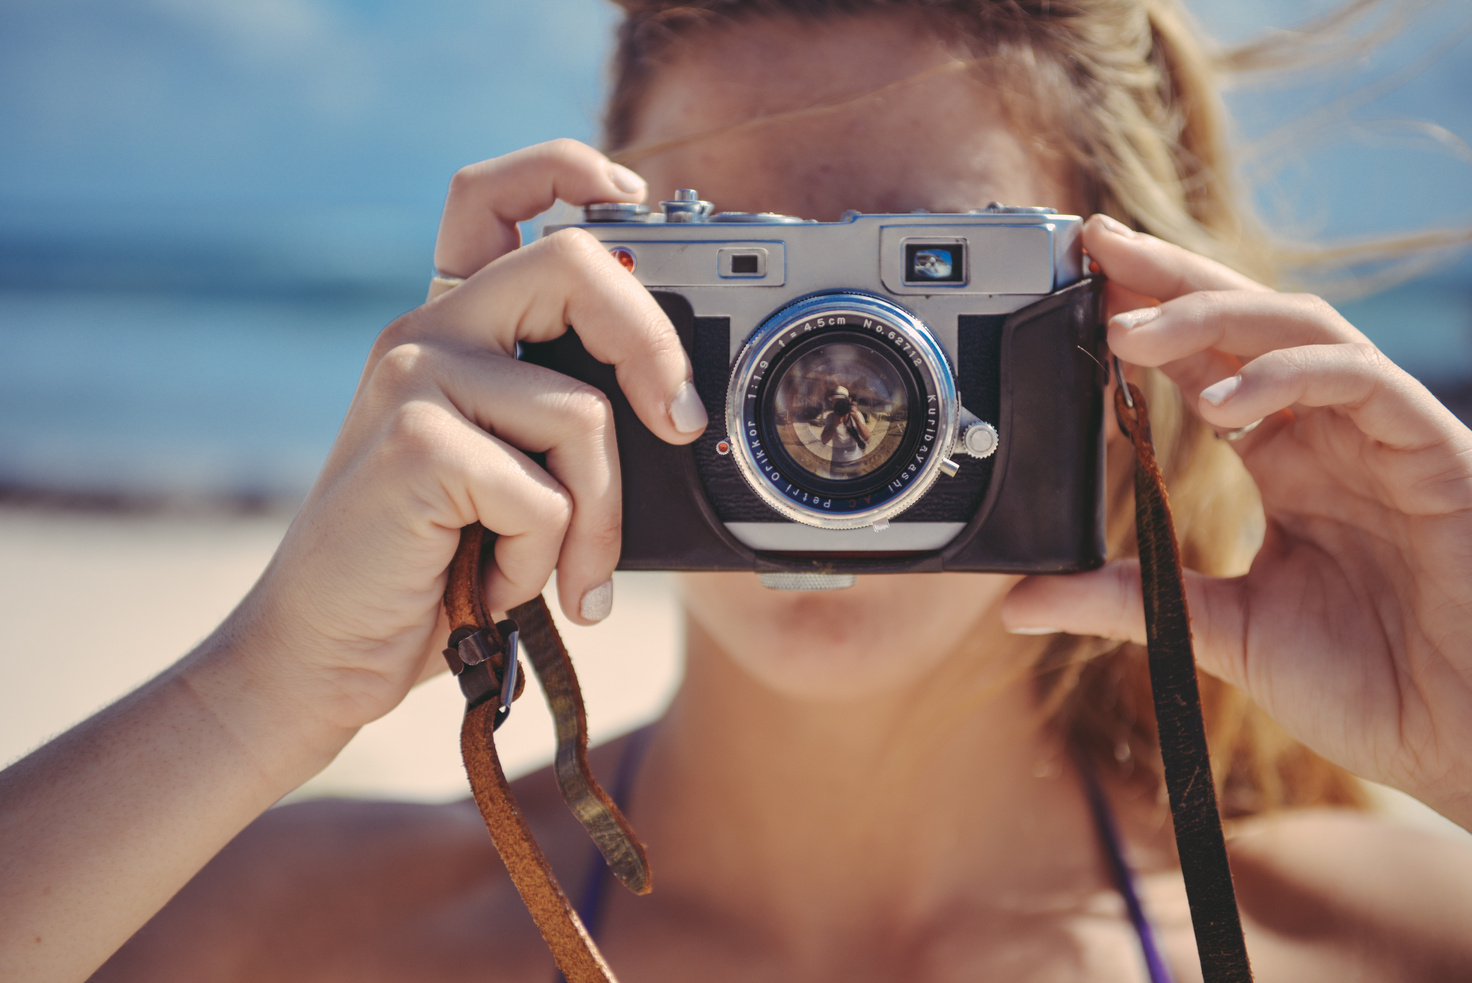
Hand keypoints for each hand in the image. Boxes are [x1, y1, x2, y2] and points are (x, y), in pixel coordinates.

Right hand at [217, 140, 705, 737]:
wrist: (323, 654)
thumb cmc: (430, 569)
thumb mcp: (505, 477)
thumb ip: (558, 421)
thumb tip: (678, 408)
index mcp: (447, 330)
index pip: (490, 195)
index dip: (566, 170)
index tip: (632, 198)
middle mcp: (425, 334)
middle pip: (574, 263)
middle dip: (654, 344)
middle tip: (683, 424)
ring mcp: (413, 381)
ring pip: (582, 414)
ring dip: (597, 520)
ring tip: (559, 575)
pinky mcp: (414, 444)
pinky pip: (544, 496)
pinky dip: (540, 563)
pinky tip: (492, 585)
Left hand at [1003, 214, 1471, 826]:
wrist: (1464, 735)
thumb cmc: (1369, 684)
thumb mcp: (1220, 632)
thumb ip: (1127, 603)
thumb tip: (1019, 602)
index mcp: (1284, 461)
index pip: (1206, 363)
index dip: (1147, 317)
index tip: (1076, 284)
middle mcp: (1328, 433)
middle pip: (1244, 322)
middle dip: (1169, 278)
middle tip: (1093, 244)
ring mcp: (1381, 433)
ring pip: (1299, 328)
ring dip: (1210, 316)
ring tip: (1128, 327)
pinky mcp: (1431, 448)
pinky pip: (1360, 380)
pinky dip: (1287, 377)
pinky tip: (1218, 402)